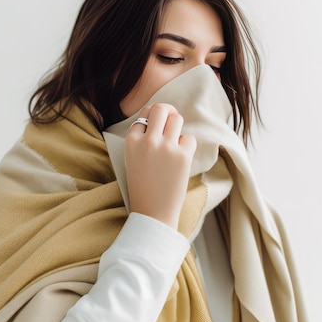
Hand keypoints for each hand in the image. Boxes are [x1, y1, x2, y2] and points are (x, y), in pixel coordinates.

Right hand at [124, 103, 196, 229]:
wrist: (153, 212)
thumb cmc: (143, 186)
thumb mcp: (132, 158)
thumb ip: (142, 139)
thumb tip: (161, 117)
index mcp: (131, 141)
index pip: (145, 114)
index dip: (154, 119)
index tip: (158, 128)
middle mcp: (147, 141)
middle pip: (161, 109)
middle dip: (169, 112)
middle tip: (172, 121)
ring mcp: (166, 147)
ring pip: (177, 119)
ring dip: (178, 127)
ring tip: (176, 143)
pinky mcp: (182, 155)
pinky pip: (189, 138)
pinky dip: (188, 145)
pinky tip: (181, 158)